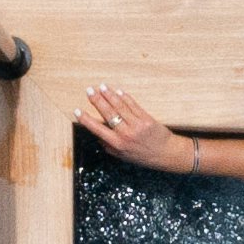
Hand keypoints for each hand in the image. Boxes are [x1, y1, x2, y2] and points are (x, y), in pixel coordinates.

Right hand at [80, 84, 195, 171]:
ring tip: (101, 86)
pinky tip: (117, 91)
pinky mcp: (146, 118)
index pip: (97, 128)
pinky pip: (133, 105)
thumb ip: (110, 148)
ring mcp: (136, 125)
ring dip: (109, 95)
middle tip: (89, 90)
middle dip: (97, 100)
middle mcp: (125, 133)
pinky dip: (124, 97)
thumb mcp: (124, 157)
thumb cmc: (144, 157)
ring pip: (119, 106)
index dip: (86, 119)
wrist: (167, 154)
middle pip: (108, 113)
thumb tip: (99, 138)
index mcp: (117, 144)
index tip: (77, 111)